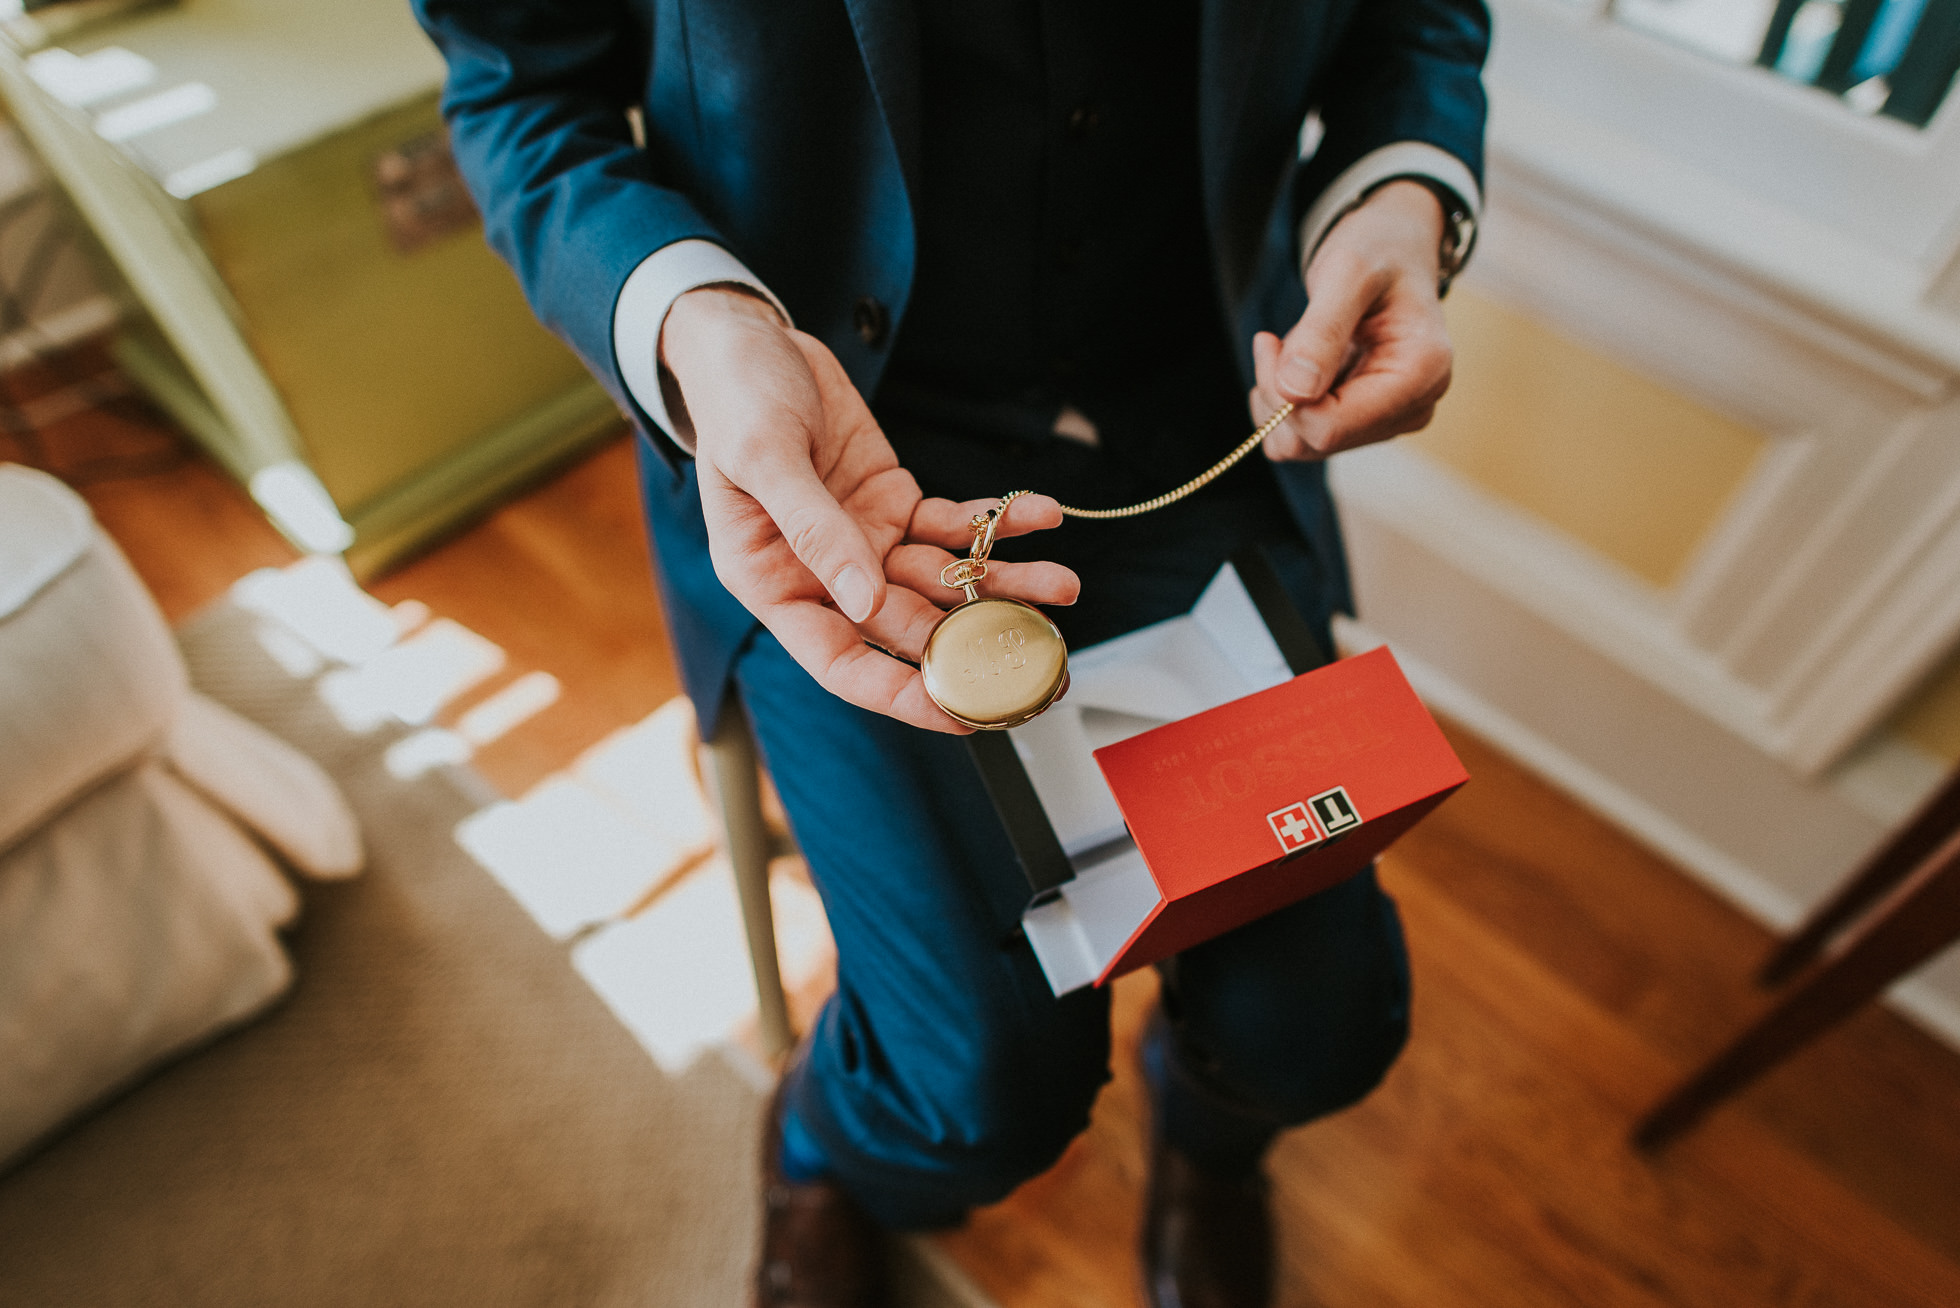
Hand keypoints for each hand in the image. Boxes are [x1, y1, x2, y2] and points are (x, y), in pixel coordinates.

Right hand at [660, 287, 1078, 732]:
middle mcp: (823, 576)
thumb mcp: (762, 455)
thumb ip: (813, 528)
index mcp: (772, 583)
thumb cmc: (735, 398)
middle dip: (975, 640)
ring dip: (1004, 582)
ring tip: (1063, 584)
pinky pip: (953, 525)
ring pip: (944, 579)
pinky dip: (995, 523)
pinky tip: (1040, 516)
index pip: (841, 662)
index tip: (960, 714)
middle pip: (909, 628)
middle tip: (1039, 653)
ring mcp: (864, 543)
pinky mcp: (895, 505)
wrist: (751, 341)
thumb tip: (863, 601)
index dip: (900, 694)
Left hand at [1251, 179, 1453, 460]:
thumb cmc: (1378, 249)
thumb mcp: (1347, 272)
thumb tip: (1295, 392)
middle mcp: (1413, 406)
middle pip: (1316, 439)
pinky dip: (1286, 404)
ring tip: (1288, 346)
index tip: (1267, 341)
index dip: (1283, 396)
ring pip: (1306, 445)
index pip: (1330, 427)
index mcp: (1422, 374)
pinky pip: (1306, 436)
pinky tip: (1296, 363)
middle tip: (1273, 341)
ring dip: (1279, 399)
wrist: (1394, 246)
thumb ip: (1322, 329)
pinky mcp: (1368, 419)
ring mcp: (1390, 418)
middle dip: (1279, 395)